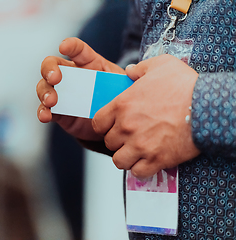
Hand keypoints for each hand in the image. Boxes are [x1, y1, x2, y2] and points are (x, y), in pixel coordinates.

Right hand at [36, 37, 123, 141]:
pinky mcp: (58, 111)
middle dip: (50, 69)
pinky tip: (45, 116)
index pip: (78, 50)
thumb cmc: (116, 99)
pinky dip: (42, 112)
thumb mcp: (123, 87)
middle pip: (52, 65)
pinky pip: (45, 109)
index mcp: (88, 64)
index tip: (65, 47)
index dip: (71, 46)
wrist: (111, 124)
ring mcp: (62, 93)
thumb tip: (133, 74)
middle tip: (55, 78)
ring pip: (44, 86)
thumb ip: (126, 80)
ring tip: (51, 101)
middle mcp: (71, 75)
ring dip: (45, 92)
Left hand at [92, 54, 200, 177]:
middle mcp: (127, 127)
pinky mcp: (156, 160)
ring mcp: (140, 146)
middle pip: (109, 142)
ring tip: (136, 151)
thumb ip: (139, 69)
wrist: (208, 105)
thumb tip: (129, 71)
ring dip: (126, 157)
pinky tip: (148, 160)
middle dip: (118, 140)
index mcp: (122, 105)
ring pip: (119, 161)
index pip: (98, 123)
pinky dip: (141, 169)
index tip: (112, 126)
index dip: (104, 125)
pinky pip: (138, 173)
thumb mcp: (160, 65)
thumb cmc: (185, 85)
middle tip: (130, 136)